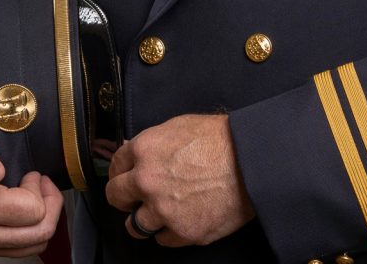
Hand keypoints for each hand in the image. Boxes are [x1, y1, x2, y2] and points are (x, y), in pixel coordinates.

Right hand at [0, 126, 63, 257]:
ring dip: (46, 215)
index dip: (38, 186)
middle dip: (49, 201)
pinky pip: (28, 249)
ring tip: (34, 193)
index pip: (32, 209)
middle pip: (41, 229)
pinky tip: (27, 207)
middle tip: (37, 181)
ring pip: (38, 242)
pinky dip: (36, 228)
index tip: (29, 173)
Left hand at [106, 114, 253, 246]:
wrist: (251, 160)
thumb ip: (153, 142)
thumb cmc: (221, 139)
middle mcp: (147, 181)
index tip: (126, 176)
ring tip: (161, 211)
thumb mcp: (180, 126)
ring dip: (145, 219)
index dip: (122, 170)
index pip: (115, 165)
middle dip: (125, 197)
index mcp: (145, 149)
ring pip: (134, 226)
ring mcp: (163, 210)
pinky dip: (170, 231)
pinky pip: (163, 240)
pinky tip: (183, 217)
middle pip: (116, 197)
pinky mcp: (182, 232)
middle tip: (137, 197)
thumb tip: (137, 153)